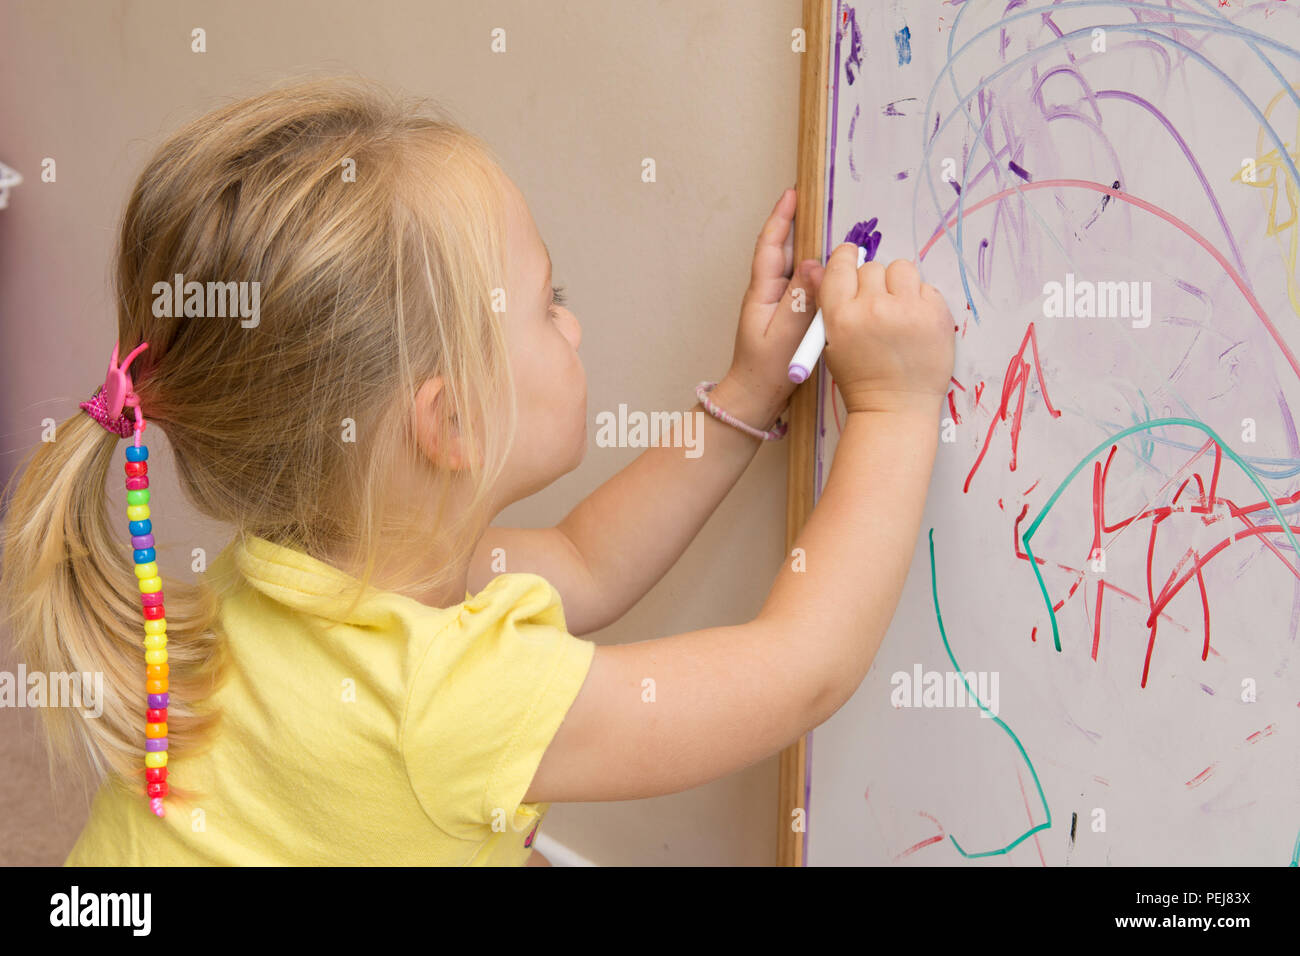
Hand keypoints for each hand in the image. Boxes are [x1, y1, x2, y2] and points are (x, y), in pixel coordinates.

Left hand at [723, 187, 823, 428]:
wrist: (756, 398)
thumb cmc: (767, 370)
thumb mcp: (785, 333)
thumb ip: (800, 299)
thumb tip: (814, 263)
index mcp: (762, 292)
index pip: (771, 245)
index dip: (781, 218)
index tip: (792, 193)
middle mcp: (768, 293)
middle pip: (784, 251)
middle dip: (798, 225)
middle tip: (816, 203)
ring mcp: (778, 305)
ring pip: (796, 269)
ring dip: (811, 249)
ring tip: (831, 231)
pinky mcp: (788, 317)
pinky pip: (804, 287)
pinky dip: (816, 274)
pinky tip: (832, 273)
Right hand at [818, 246, 954, 416]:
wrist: (895, 408)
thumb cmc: (862, 379)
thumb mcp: (833, 343)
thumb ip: (833, 305)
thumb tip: (831, 265)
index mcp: (841, 316)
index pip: (841, 265)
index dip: (846, 258)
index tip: (851, 256)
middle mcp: (873, 308)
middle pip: (873, 267)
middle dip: (875, 282)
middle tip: (878, 304)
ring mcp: (907, 311)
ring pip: (902, 269)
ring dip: (900, 285)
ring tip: (900, 310)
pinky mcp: (935, 315)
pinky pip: (927, 287)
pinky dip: (921, 301)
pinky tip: (915, 324)